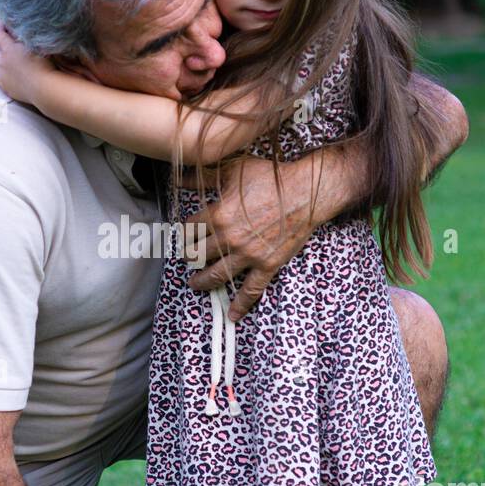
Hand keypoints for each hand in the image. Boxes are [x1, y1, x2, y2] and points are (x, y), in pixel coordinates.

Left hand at [0, 23, 58, 107]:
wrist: (43, 87)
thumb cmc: (44, 64)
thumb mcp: (37, 44)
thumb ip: (28, 35)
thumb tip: (24, 29)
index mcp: (9, 48)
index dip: (0, 28)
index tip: (2, 24)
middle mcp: (2, 61)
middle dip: (2, 48)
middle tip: (11, 46)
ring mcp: (2, 75)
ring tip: (7, 61)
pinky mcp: (5, 87)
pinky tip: (5, 74)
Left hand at [181, 152, 325, 320]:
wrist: (306, 192)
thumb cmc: (271, 178)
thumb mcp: (234, 171)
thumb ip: (203, 178)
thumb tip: (178, 177)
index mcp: (218, 215)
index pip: (188, 231)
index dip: (183, 234)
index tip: (182, 237)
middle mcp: (229, 238)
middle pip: (197, 255)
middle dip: (189, 257)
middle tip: (188, 258)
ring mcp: (248, 255)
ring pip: (216, 275)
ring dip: (201, 282)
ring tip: (195, 284)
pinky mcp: (267, 265)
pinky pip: (251, 291)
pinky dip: (240, 305)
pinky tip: (232, 315)